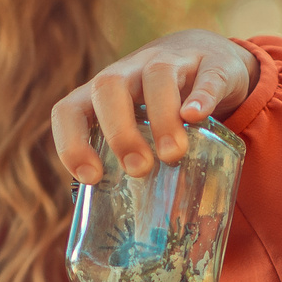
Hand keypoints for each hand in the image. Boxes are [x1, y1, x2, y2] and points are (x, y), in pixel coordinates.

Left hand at [49, 28, 257, 183]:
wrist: (209, 57)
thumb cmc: (159, 107)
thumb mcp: (135, 127)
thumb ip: (122, 162)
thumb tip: (111, 224)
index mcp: (102, 95)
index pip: (69, 109)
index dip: (71, 142)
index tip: (92, 177)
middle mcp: (129, 72)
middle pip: (108, 87)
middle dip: (119, 132)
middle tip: (140, 169)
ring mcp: (170, 62)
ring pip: (157, 76)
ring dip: (161, 117)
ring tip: (172, 155)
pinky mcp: (212, 63)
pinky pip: (206, 74)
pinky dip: (201, 95)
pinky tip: (197, 117)